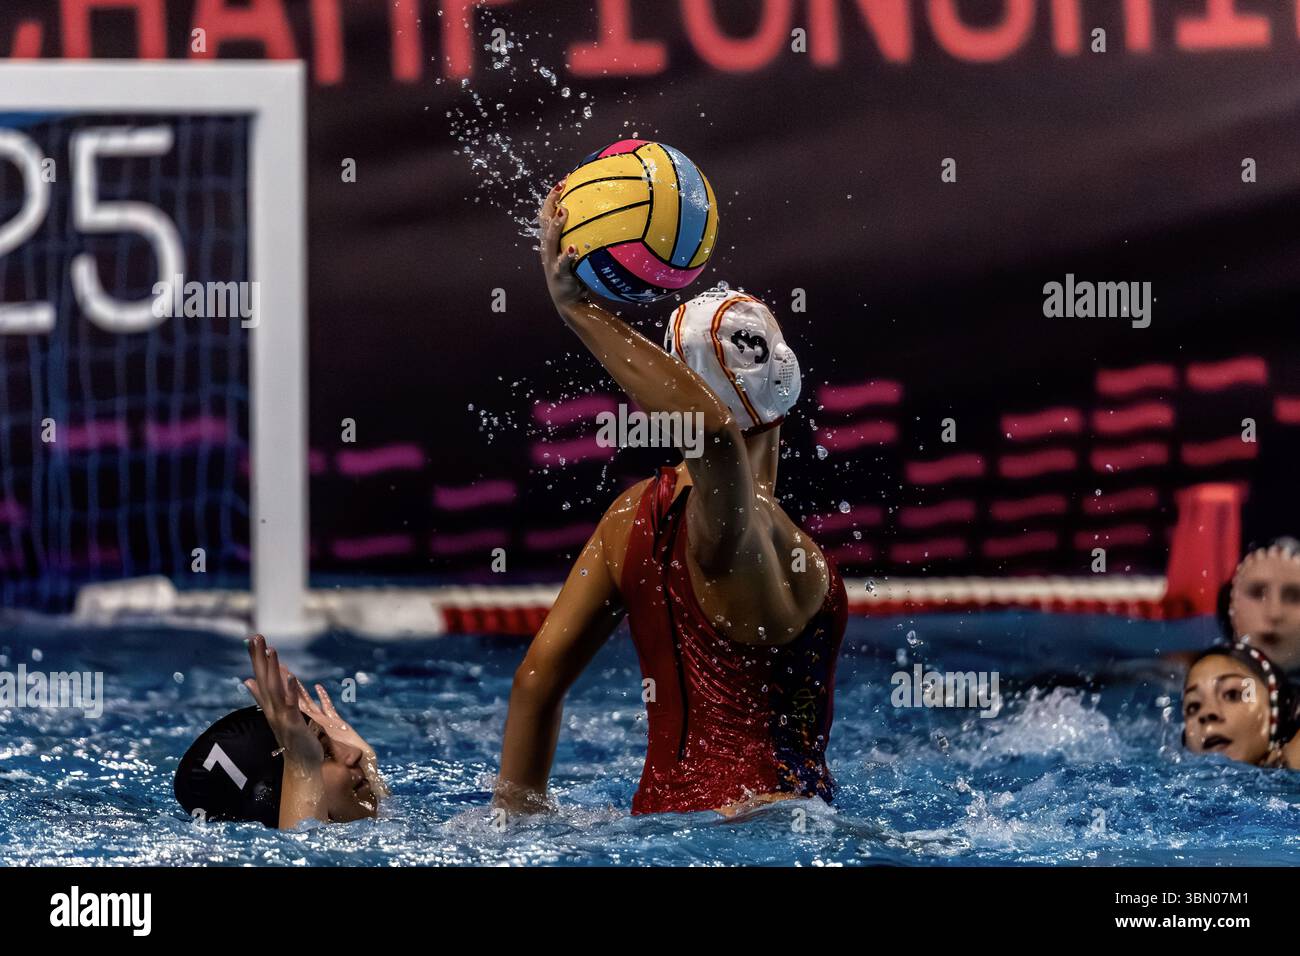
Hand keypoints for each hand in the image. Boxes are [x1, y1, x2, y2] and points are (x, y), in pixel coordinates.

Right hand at [243, 634, 321, 766]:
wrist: (301, 764)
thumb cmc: (290, 738)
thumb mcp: (275, 712)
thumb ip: (261, 696)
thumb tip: (247, 680)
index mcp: (269, 704)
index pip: (260, 677)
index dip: (256, 658)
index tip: (252, 638)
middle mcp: (272, 708)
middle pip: (265, 679)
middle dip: (260, 658)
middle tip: (256, 636)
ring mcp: (281, 716)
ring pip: (276, 689)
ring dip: (273, 669)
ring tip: (271, 650)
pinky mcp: (294, 723)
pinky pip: (292, 704)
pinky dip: (290, 690)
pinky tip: (290, 676)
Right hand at [538, 180, 586, 310]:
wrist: (570, 303)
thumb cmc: (578, 276)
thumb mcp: (581, 254)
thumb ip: (587, 238)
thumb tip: (611, 220)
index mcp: (551, 242)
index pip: (547, 214)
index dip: (552, 196)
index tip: (564, 180)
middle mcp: (548, 249)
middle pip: (544, 220)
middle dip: (551, 202)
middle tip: (561, 187)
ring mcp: (551, 261)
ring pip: (550, 239)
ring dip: (556, 225)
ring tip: (564, 211)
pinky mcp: (558, 274)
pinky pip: (562, 263)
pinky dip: (567, 255)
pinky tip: (574, 248)